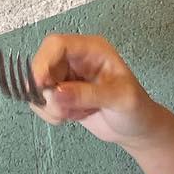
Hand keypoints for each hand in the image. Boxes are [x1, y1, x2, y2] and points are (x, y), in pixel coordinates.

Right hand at [24, 33, 160, 146]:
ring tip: (75, 114)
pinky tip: (72, 117)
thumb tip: (55, 93)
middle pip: (41, 66)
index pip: (57, 44)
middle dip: (47, 91)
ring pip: (38, 87)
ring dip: (50, 106)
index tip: (40, 85)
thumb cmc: (136, 108)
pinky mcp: (60, 95)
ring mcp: (66, 77)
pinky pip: (40, 101)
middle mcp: (75, 60)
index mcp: (92, 49)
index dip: (43, 62)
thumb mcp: (120, 99)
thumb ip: (88, 95)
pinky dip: (50, 114)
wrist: (136, 129)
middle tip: (64, 110)